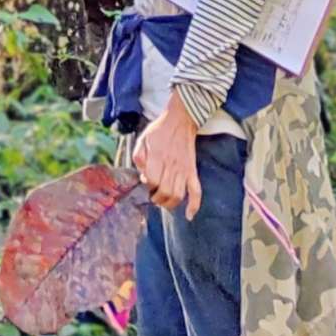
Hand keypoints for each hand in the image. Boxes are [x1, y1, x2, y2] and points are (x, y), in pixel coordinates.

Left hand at [131, 93, 201, 220]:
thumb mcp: (142, 139)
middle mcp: (172, 165)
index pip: (153, 180)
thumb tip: (143, 175)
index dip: (148, 186)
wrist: (181, 120)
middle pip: (165, 191)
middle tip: (152, 197)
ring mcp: (184, 169)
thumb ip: (138, 157)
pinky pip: (196, 190)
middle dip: (157, 199)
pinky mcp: (192, 171)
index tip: (146, 183)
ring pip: (178, 195)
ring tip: (163, 202)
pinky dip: (194, 204)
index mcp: (158, 157)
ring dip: (170, 204)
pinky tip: (189, 215)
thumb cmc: (159, 130)